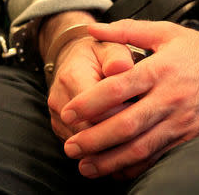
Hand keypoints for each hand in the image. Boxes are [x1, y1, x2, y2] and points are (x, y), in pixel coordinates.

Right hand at [39, 12, 134, 140]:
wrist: (76, 60)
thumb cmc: (101, 54)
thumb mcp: (111, 48)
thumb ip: (117, 57)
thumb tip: (123, 66)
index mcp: (72, 77)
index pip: (94, 107)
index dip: (120, 112)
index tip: (140, 107)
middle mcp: (60, 101)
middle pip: (89, 130)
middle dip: (117, 131)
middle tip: (141, 125)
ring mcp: (58, 119)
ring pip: (85, 145)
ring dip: (111, 144)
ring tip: (133, 133)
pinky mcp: (62, 131)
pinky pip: (83, 150)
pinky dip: (104, 149)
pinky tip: (123, 144)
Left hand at [60, 20, 198, 178]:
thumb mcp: (166, 33)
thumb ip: (127, 30)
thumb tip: (93, 28)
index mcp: (160, 69)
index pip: (117, 89)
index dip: (89, 103)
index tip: (69, 112)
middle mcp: (170, 97)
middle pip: (125, 124)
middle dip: (93, 139)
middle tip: (70, 147)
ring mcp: (182, 121)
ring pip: (141, 147)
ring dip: (110, 160)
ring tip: (86, 166)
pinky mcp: (192, 137)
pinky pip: (160, 157)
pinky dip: (137, 166)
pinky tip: (119, 170)